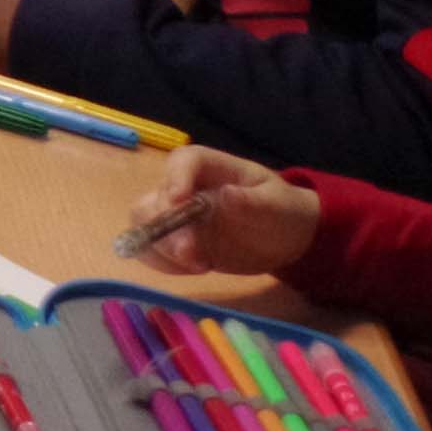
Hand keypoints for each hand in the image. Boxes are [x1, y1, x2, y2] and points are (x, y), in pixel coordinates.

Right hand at [130, 148, 320, 280]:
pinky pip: (153, 249)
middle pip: (156, 197)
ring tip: (196, 265)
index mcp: (210, 167)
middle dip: (165, 225)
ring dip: (160, 246)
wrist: (286, 237)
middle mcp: (184, 187)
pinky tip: (194, 269)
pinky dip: (163, 262)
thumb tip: (228, 196)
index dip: (175, 178)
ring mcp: (177, 215)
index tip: (179, 201)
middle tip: (189, 252)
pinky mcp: (176, 241)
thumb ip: (255, 201)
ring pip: (145, 223)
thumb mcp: (278, 203)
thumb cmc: (282, 210)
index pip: (183, 161)